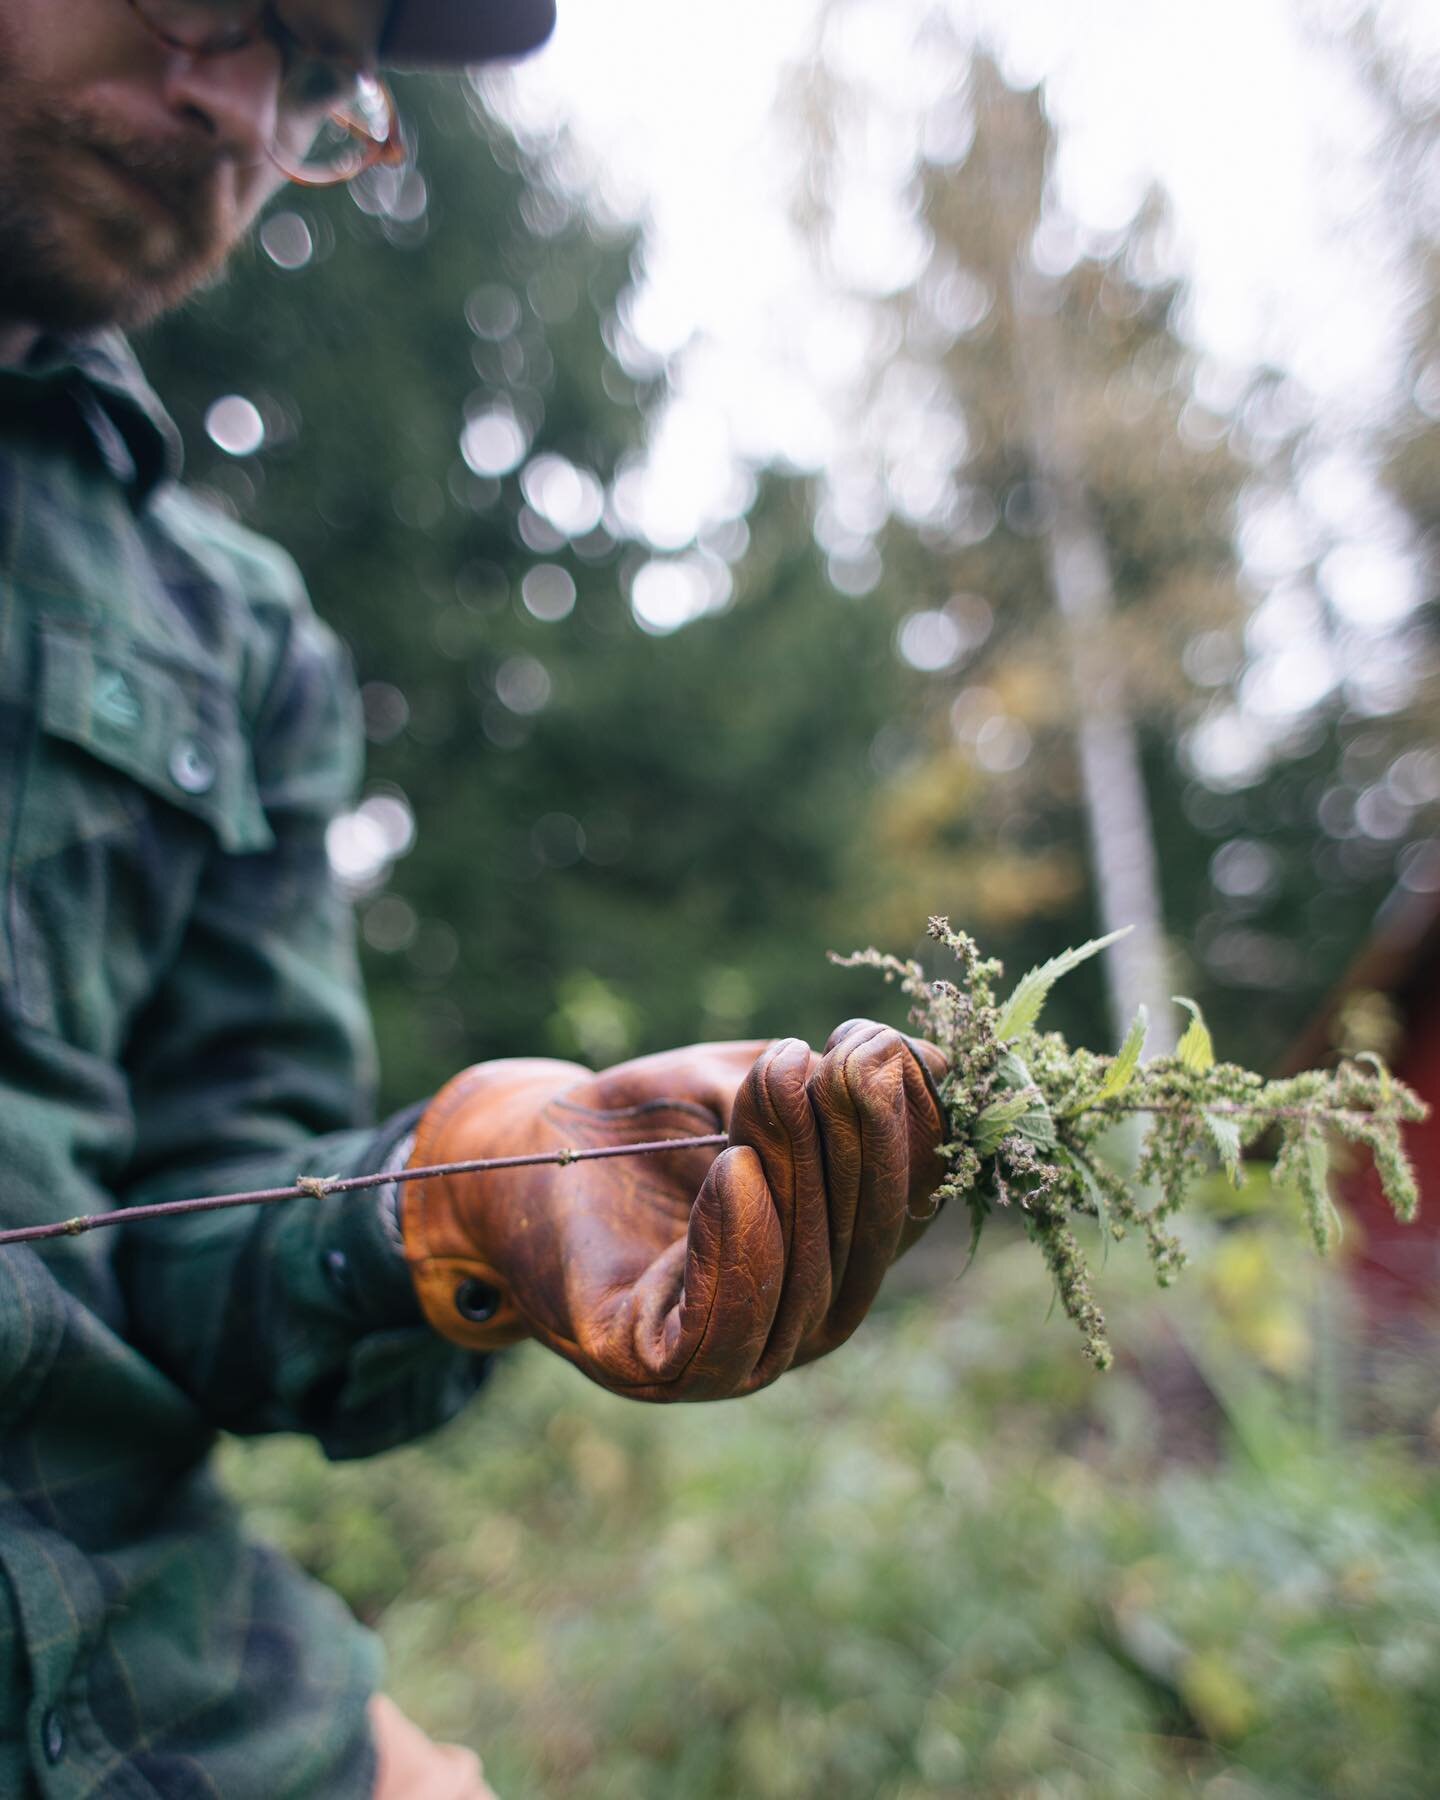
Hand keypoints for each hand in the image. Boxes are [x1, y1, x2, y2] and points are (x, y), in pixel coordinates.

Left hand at [401, 1021, 948, 1400]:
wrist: (515, 1154)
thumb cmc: (644, 1125)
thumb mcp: (752, 1091)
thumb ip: (838, 1086)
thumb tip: (941, 1064)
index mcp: (836, 1255)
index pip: (903, 1206)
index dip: (911, 1130)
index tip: (886, 1045)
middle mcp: (798, 1319)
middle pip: (861, 1250)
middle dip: (865, 1146)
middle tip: (852, 1057)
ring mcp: (732, 1358)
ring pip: (801, 1287)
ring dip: (803, 1177)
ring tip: (784, 1082)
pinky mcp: (653, 1368)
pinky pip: (718, 1333)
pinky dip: (739, 1252)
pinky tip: (735, 1172)